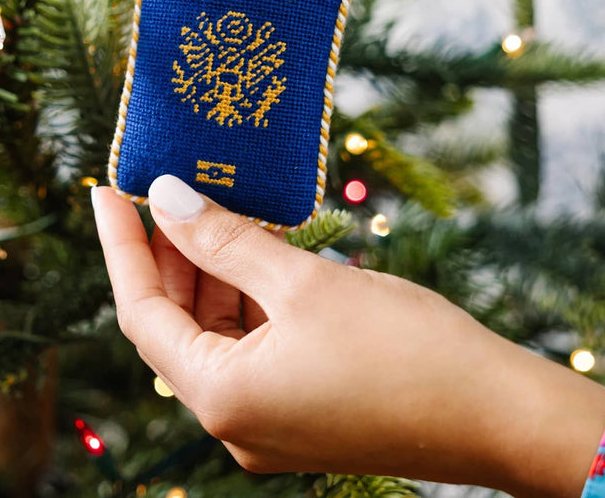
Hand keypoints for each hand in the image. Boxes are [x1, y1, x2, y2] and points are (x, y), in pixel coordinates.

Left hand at [92, 177, 604, 497]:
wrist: (499, 414)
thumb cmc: (405, 349)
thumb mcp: (305, 283)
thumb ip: (227, 240)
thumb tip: (168, 197)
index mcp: (222, 398)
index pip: (142, 312)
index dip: (122, 245)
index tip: (105, 188)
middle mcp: (236, 420)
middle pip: (177, 324)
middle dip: (172, 252)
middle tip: (168, 184)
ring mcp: (271, 421)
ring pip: (218, 333)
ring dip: (215, 270)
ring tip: (218, 203)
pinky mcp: (304, 411)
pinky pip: (255, 345)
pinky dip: (250, 296)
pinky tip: (263, 246)